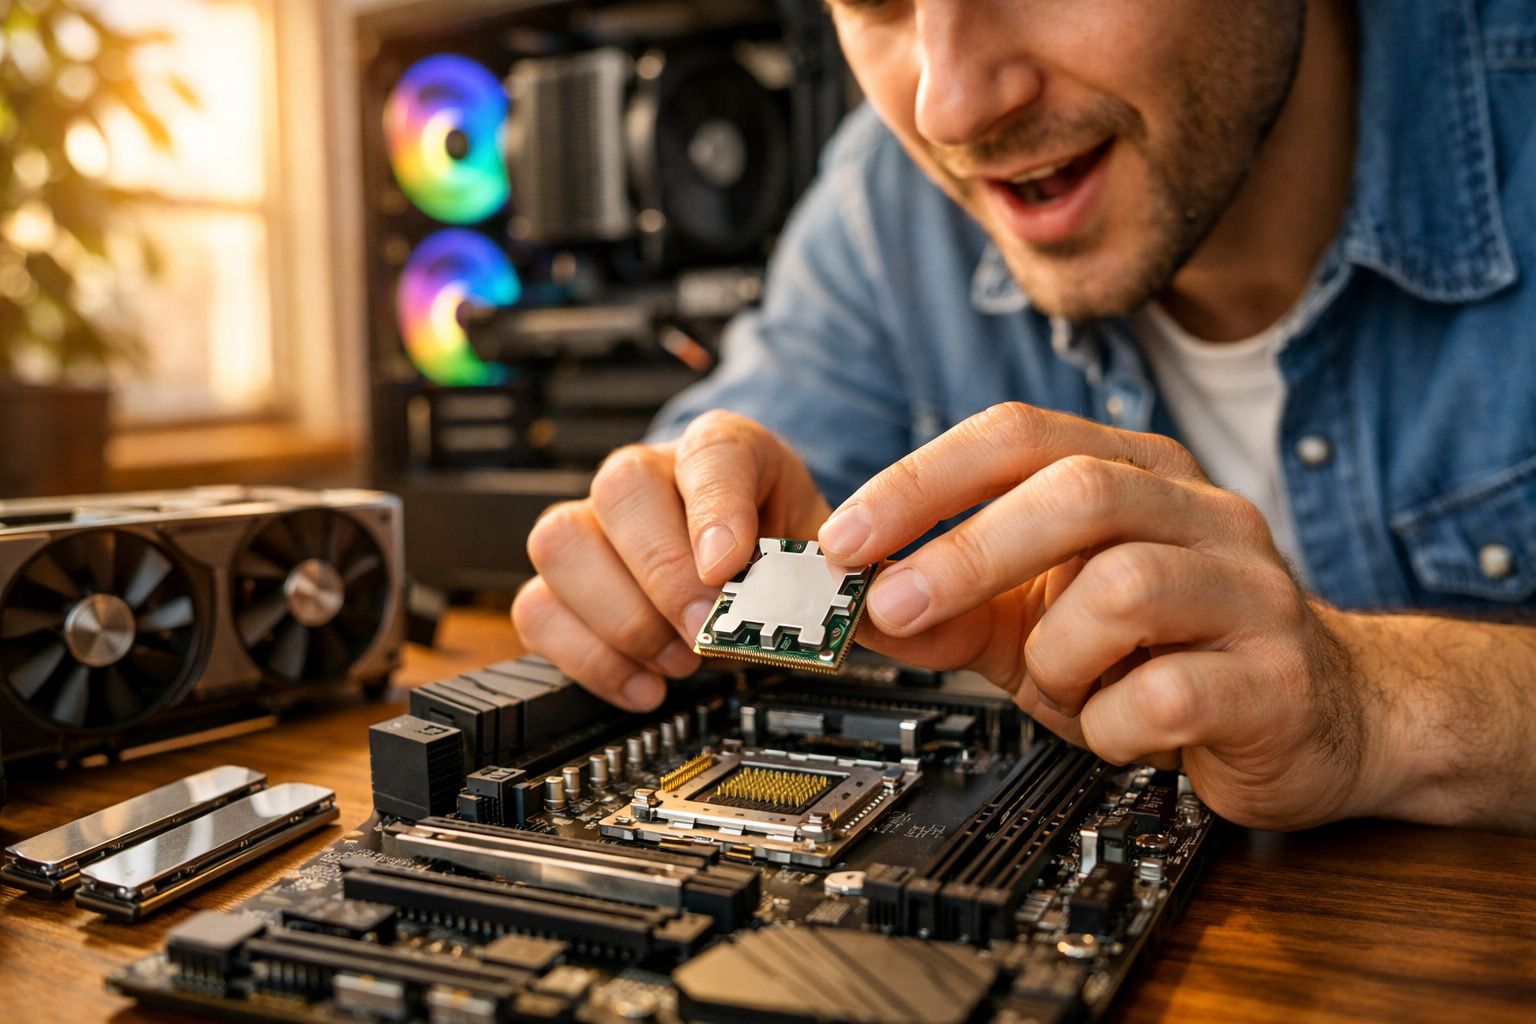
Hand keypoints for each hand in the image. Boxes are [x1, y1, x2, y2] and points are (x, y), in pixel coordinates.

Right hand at [513, 411, 829, 711]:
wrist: (747, 555)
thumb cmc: (779, 543)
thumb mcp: (830, 548)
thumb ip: (852, 575)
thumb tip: (872, 610)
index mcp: (724, 450)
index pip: (710, 453)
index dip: (715, 508)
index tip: (731, 565)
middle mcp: (652, 476)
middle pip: (621, 486)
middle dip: (665, 573)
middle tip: (707, 631)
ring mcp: (598, 523)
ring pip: (561, 541)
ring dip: (620, 615)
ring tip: (678, 658)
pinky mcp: (565, 580)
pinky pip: (538, 609)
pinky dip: (588, 657)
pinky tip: (645, 682)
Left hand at [817, 402, 1373, 829]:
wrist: (1315, 715)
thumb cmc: (1165, 654)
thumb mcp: (1040, 622)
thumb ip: (952, 607)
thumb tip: (852, 604)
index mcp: (1135, 473)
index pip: (1018, 435)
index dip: (920, 480)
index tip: (844, 536)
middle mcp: (1199, 513)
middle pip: (1077, 492)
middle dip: (967, 551)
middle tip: (894, 606)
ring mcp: (1249, 590)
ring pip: (1124, 588)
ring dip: (1057, 656)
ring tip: (1062, 687)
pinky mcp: (1275, 678)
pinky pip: (1167, 694)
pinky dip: (1111, 724)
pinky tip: (1118, 729)